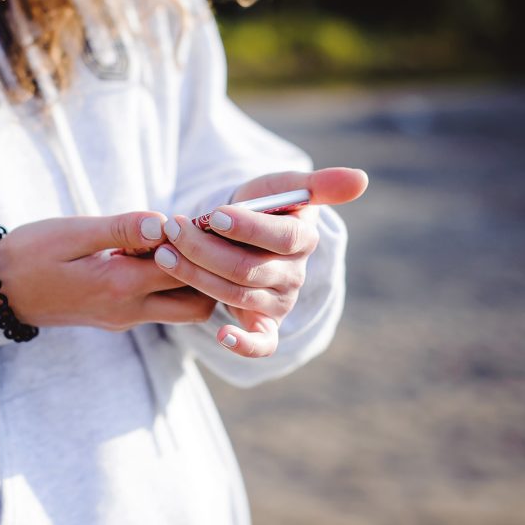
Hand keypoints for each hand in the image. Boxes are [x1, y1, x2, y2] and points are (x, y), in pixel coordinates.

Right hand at [0, 212, 216, 329]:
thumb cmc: (29, 254)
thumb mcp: (72, 233)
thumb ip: (121, 229)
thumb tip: (164, 223)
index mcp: (118, 285)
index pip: (185, 270)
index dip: (200, 244)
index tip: (200, 218)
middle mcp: (128, 310)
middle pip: (197, 304)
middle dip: (209, 273)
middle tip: (199, 237)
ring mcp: (124, 318)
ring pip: (182, 310)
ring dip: (191, 281)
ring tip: (177, 245)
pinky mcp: (117, 317)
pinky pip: (160, 307)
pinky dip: (170, 284)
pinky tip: (156, 254)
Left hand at [154, 167, 368, 357]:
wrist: (239, 231)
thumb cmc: (261, 206)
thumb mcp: (282, 186)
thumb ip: (317, 183)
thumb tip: (361, 179)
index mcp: (304, 239)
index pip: (283, 237)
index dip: (249, 227)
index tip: (213, 214)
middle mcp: (295, 276)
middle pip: (248, 268)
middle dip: (204, 248)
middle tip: (172, 228)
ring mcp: (279, 304)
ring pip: (235, 294)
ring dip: (195, 275)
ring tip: (163, 252)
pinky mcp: (264, 326)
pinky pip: (261, 344)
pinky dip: (243, 344)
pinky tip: (221, 334)